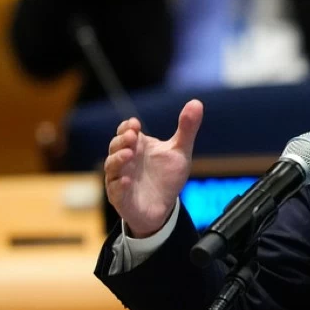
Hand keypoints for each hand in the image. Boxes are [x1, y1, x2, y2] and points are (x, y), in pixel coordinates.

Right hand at [104, 101, 202, 237]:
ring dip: (118, 159)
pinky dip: (120, 184)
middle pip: (115, 145)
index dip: (127, 127)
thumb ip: (187, 128)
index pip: (125, 131)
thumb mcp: (180, 151)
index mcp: (137, 146)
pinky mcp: (120, 197)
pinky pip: (115, 190)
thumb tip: (197, 103)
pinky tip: (127, 181)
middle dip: (122, 139)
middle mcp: (125, 160)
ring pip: (111, 166)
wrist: (164, 207)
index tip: (135, 124)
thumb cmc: (167, 177)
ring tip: (129, 154)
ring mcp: (120, 178)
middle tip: (132, 136)